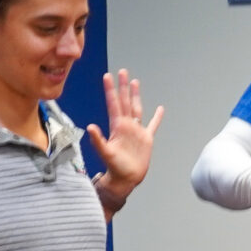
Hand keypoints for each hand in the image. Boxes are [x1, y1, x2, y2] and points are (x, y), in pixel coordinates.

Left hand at [86, 69, 164, 202]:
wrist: (126, 178)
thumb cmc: (115, 168)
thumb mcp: (105, 153)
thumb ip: (98, 140)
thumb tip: (90, 127)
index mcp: (117, 127)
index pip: (113, 104)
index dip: (111, 90)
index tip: (108, 76)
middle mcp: (126, 125)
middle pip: (125, 101)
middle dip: (123, 87)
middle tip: (122, 71)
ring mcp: (136, 131)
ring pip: (136, 108)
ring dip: (135, 95)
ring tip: (134, 82)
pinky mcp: (146, 139)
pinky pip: (152, 125)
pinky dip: (157, 117)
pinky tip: (160, 109)